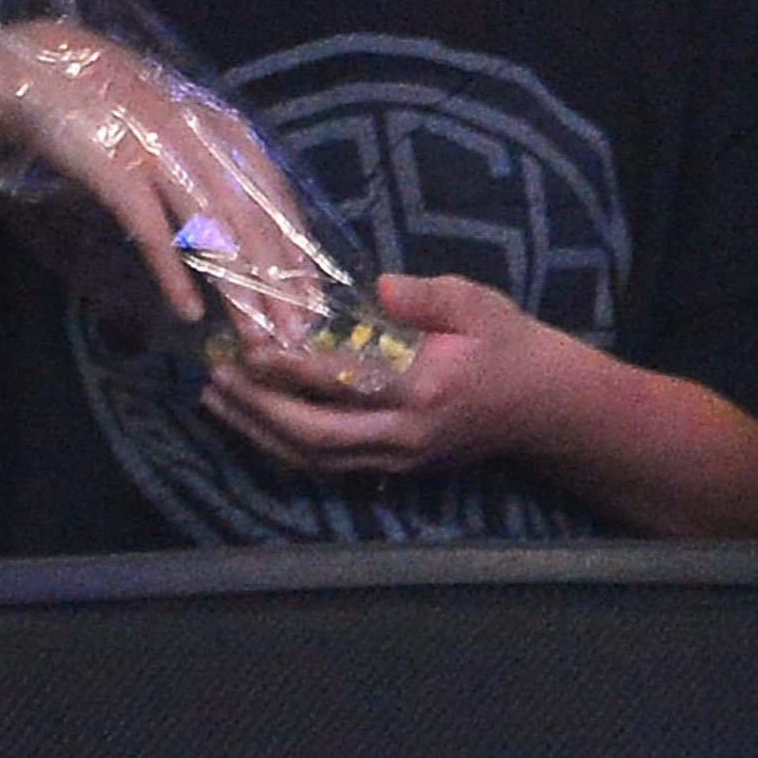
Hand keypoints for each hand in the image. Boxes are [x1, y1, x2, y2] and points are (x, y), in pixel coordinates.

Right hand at [0, 23, 315, 331]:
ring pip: (216, 233)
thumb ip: (212, 161)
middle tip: (297, 336)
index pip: (277, 200)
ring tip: (257, 337)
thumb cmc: (111, 105)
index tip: (315, 301)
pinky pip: (155, 231)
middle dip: (280, 285)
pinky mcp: (119, 170)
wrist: (34, 72)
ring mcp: (163, 154)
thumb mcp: (177, 126)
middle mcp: (204, 140)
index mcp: (224, 128)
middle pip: (255, 224)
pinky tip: (189, 311)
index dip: (297, 254)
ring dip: (239, 290)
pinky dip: (174, 273)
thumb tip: (246, 220)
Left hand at [201, 272, 574, 477]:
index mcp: (425, 387)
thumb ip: (429, 296)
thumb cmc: (508, 344)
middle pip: (316, 437)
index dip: (292, 369)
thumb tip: (380, 288)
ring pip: (315, 461)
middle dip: (259, 411)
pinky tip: (255, 427)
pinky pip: (327, 467)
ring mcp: (398, 459)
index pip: (345, 383)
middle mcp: (405, 433)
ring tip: (218, 403)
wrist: (542, 405)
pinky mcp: (394, 469)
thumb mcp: (478, 304)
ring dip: (260, 435)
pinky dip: (284, 450)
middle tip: (216, 380)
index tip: (251, 350)